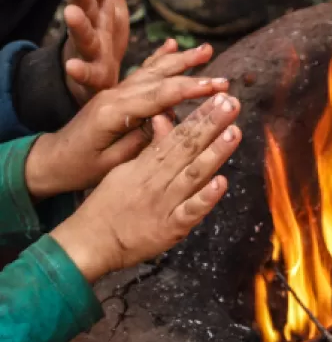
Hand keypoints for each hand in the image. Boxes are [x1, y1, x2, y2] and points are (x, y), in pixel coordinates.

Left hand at [23, 42, 227, 199]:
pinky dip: (159, 58)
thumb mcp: (111, 163)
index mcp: (112, 112)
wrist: (51, 160)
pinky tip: (172, 46)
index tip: (217, 89)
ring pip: (153, 71)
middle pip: (160, 80)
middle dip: (194, 78)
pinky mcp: (116, 93)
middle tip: (225, 81)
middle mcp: (114, 95)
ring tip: (207, 51)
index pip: (158, 96)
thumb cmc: (79, 168)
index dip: (190, 91)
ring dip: (182, 61)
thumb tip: (168, 120)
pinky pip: (142, 72)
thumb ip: (140, 139)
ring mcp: (114, 91)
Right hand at [49, 91, 241, 281]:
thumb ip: (150, 147)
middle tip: (232, 104)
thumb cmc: (107, 206)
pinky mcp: (170, 228)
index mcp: (146, 164)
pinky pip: (190, 211)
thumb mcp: (125, 170)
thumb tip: (164, 119)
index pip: (177, 134)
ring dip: (215, 153)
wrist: (88, 243)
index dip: (200, 116)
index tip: (220, 98)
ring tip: (234, 132)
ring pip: (193, 174)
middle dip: (211, 125)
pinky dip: (205, 197)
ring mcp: (165, 203)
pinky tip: (221, 183)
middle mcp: (158, 179)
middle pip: (188, 148)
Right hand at [60, 0, 128, 105]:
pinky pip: (87, 73)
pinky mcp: (92, 75)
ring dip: (77, 24)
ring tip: (70, 12)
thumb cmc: (104, 36)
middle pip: (85, 5)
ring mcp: (89, 50)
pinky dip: (79, 70)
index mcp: (99, 8)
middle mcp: (91, 26)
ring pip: (83, 35)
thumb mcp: (110, 2)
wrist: (93, 79)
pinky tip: (72, 66)